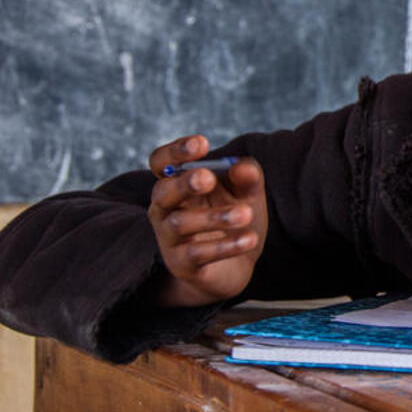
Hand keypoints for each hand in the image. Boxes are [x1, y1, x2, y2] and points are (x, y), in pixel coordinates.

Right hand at [146, 134, 266, 307]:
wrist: (236, 266)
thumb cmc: (235, 219)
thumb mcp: (247, 194)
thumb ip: (247, 177)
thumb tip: (242, 167)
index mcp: (177, 183)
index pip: (161, 162)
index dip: (176, 151)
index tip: (202, 144)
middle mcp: (165, 208)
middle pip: (162, 192)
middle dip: (184, 183)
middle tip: (208, 178)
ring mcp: (170, 238)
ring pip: (181, 223)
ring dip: (214, 217)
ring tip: (246, 214)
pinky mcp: (182, 264)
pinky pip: (197, 253)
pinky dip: (225, 246)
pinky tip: (249, 240)